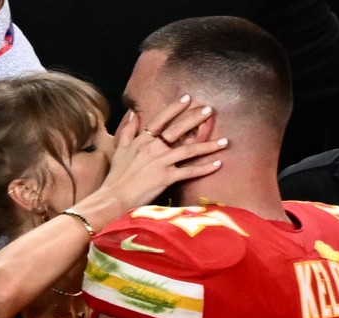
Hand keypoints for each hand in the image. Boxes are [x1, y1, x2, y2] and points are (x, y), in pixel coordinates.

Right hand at [99, 95, 226, 209]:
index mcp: (142, 140)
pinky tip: (218, 163)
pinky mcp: (166, 178)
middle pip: (177, 130)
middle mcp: (153, 148)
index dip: (174, 108)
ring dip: (208, 145)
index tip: (187, 98)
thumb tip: (133, 113)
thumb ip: (128, 130)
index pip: (160, 120)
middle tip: (209, 110)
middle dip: (194, 119)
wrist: (114, 197)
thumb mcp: (119, 149)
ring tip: (224, 140)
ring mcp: (160, 162)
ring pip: (188, 150)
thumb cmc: (116, 176)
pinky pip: (189, 172)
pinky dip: (204, 168)